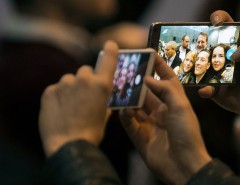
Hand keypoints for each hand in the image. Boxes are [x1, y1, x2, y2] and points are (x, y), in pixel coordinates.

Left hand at [39, 41, 117, 156]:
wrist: (69, 145)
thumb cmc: (92, 132)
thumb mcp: (104, 116)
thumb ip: (104, 101)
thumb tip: (102, 98)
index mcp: (101, 85)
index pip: (109, 60)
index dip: (110, 51)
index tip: (110, 44)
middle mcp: (84, 80)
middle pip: (85, 71)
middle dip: (86, 80)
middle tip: (85, 96)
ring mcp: (65, 84)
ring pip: (69, 80)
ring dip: (71, 89)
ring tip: (70, 107)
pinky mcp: (49, 91)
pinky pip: (56, 89)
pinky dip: (59, 97)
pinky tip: (60, 111)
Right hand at [119, 56, 211, 184]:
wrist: (184, 165)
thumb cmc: (188, 134)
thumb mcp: (181, 107)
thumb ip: (165, 90)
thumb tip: (147, 78)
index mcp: (174, 103)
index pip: (166, 80)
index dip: (158, 67)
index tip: (148, 53)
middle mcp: (161, 112)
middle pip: (146, 92)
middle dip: (136, 82)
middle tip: (124, 70)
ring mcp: (150, 124)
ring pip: (135, 106)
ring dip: (127, 97)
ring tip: (117, 87)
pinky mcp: (140, 137)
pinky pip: (129, 123)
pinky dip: (125, 115)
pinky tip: (122, 109)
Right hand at [198, 10, 239, 112]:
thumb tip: (234, 55)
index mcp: (236, 45)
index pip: (226, 25)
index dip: (219, 18)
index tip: (215, 23)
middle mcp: (224, 58)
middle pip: (207, 45)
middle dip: (199, 43)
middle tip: (198, 45)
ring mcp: (218, 74)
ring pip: (201, 67)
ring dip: (196, 67)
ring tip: (196, 69)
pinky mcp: (216, 92)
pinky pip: (206, 90)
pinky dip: (204, 90)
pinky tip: (205, 90)